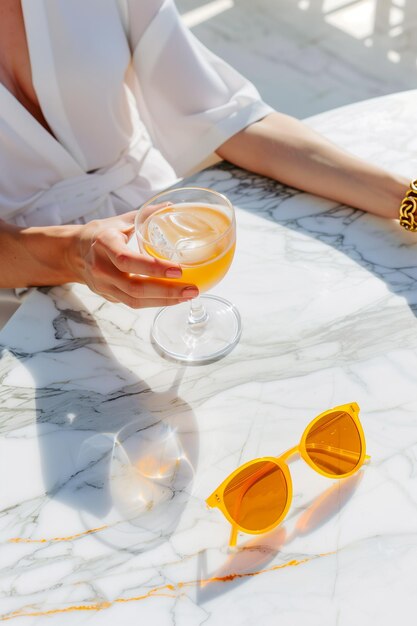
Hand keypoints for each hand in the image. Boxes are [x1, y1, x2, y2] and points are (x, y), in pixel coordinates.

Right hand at [72, 209, 198, 307]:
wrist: (72, 253)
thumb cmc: (100, 234)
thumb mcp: (120, 220)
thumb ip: (145, 214)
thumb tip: (171, 206)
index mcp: (104, 244)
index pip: (127, 260)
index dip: (153, 267)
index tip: (178, 269)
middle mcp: (101, 269)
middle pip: (135, 287)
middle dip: (167, 291)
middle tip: (192, 288)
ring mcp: (104, 286)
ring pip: (136, 301)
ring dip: (164, 301)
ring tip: (188, 295)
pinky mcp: (109, 297)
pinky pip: (134, 303)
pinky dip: (155, 302)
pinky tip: (173, 298)